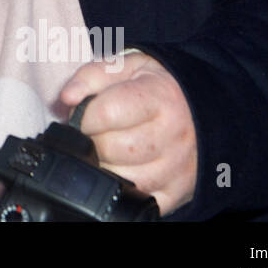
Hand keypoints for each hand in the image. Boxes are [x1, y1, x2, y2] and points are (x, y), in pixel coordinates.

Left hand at [59, 52, 197, 215]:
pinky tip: (123, 169)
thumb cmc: (156, 87)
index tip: (85, 116)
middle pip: (111, 148)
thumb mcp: (127, 67)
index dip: (86, 116)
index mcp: (160, 97)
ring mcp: (178, 167)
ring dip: (104, 165)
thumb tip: (67, 96)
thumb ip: (92, 76)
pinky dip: (123, 188)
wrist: (200, 109)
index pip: (107, 113)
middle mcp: (174, 134)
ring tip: (109, 149)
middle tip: (96, 133)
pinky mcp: (178, 192)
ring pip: (122, 178)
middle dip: (93, 141)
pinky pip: (139, 200)